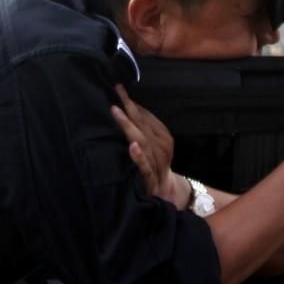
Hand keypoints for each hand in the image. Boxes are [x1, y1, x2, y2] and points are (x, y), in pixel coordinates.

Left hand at [112, 84, 186, 206]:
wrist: (167, 195)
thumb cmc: (155, 166)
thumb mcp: (153, 147)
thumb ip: (144, 131)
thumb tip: (127, 107)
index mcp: (164, 139)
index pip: (148, 117)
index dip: (134, 103)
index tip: (120, 89)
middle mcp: (163, 150)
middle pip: (145, 126)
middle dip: (130, 108)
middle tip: (117, 92)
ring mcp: (157, 165)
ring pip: (144, 143)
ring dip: (130, 127)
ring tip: (118, 112)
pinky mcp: (150, 181)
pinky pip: (144, 167)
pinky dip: (139, 157)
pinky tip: (131, 147)